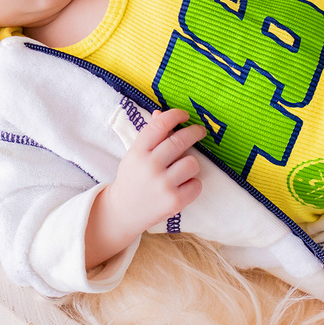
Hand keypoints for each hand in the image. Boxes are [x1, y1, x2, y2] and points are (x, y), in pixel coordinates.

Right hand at [84, 108, 204, 268]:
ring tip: (185, 168)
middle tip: (199, 131)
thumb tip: (161, 113)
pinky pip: (196, 184)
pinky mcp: (173, 201)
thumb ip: (149, 134)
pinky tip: (184, 186)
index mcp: (138, 151)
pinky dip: (194, 184)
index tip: (185, 115)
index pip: (159, 126)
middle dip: (194, 132)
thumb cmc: (133, 178)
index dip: (175, 115)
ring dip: (192, 163)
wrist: (123, 211)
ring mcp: (162, 184)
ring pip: (192, 162)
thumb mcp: (135, 154)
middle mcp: (149, 166)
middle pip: (180, 141)